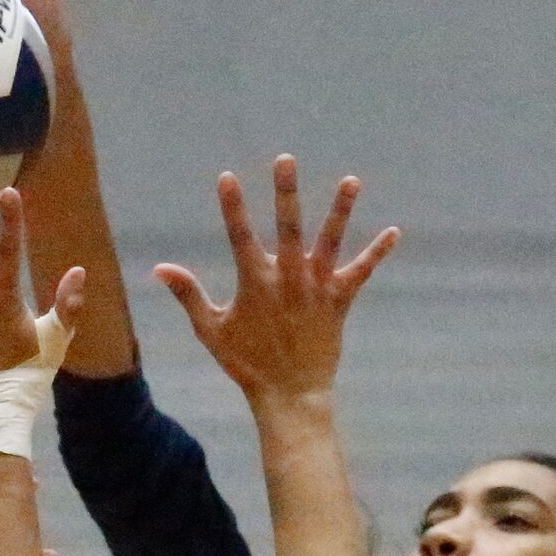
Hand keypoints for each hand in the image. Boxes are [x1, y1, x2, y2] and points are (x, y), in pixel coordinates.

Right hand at [154, 158, 397, 407]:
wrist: (289, 395)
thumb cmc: (247, 364)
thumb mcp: (211, 330)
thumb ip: (189, 295)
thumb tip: (160, 268)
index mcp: (255, 283)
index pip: (239, 236)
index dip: (233, 207)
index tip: (227, 177)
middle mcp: (288, 279)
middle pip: (288, 228)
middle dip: (286, 193)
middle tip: (286, 160)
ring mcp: (316, 288)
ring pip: (330, 242)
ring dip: (340, 211)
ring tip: (352, 181)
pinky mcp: (339, 302)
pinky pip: (361, 273)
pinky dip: (377, 253)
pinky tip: (394, 232)